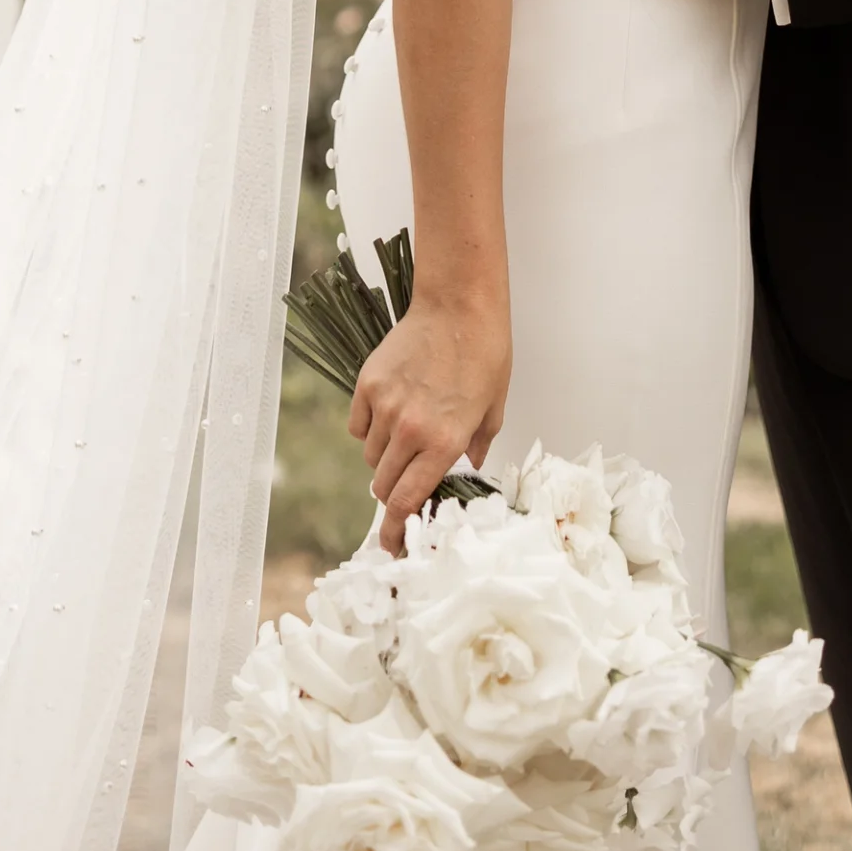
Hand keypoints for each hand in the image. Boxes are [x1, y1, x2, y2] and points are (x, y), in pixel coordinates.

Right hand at [349, 291, 510, 554]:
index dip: (396, 531)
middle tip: (407, 479)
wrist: (458, 304)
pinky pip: (358, 426)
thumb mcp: (493, 407)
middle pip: (383, 485)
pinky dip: (368, 428)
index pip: (408, 502)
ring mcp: (385, 406)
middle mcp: (410, 429)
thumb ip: (476, 445)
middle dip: (393, 492)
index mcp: (445, 441)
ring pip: (370, 457)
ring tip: (406, 433)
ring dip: (384, 458)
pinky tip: (389, 411)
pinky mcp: (368, 384)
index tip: (393, 546)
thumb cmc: (484, 352)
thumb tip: (466, 467)